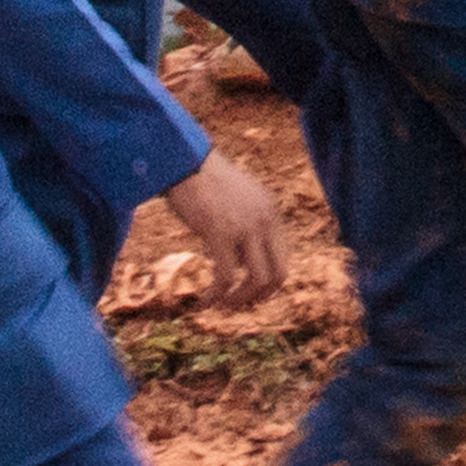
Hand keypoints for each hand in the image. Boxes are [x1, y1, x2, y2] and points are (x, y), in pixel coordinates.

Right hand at [159, 149, 287, 307]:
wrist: (182, 161)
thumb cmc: (202, 182)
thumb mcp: (235, 202)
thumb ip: (245, 229)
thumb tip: (241, 265)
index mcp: (270, 212)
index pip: (282, 258)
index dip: (268, 281)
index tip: (249, 291)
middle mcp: (264, 220)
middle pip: (279, 273)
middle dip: (260, 296)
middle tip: (239, 303)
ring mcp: (245, 227)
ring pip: (257, 280)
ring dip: (240, 299)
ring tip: (221, 305)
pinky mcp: (221, 233)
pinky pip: (226, 277)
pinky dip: (217, 295)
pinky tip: (205, 301)